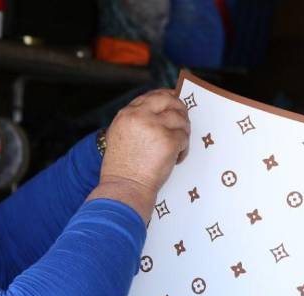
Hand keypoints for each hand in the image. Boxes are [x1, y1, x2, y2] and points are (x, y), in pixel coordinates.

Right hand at [87, 89, 189, 223]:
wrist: (124, 189)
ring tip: (176, 149)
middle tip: (183, 120)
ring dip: (182, 133)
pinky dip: (183, 149)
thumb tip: (157, 115)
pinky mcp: (169, 140)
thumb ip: (134, 123)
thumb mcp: (119, 138)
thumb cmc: (121, 171)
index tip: (172, 102)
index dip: (164, 98)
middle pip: (167, 100)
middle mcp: (139, 116)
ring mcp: (155, 127)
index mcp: (125, 115)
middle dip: (179, 108)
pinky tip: (176, 158)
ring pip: (180, 119)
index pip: (149, 97)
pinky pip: (184, 137)